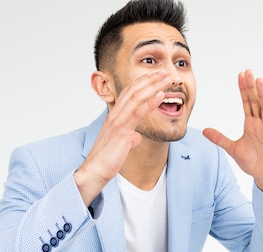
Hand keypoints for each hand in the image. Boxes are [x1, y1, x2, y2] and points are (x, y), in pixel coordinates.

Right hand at [75, 70, 171, 205]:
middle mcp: (115, 115)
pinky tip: (161, 95)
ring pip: (137, 97)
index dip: (142, 82)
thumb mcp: (120, 146)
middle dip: (150, 79)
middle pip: (133, 90)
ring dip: (153, 85)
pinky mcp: (122, 131)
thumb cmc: (106, 160)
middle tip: (165, 71)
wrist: (95, 170)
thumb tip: (135, 137)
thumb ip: (128, 138)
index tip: (155, 75)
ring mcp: (118, 121)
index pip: (129, 93)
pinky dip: (150, 102)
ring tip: (167, 78)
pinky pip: (138, 113)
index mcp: (114, 116)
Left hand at [203, 69, 262, 208]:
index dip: (243, 89)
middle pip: (255, 101)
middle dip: (251, 86)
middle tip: (248, 71)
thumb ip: (219, 138)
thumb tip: (204, 130)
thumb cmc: (252, 162)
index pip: (247, 102)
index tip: (240, 75)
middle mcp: (260, 123)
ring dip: (262, 94)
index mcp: (250, 123)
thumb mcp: (232, 149)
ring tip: (259, 80)